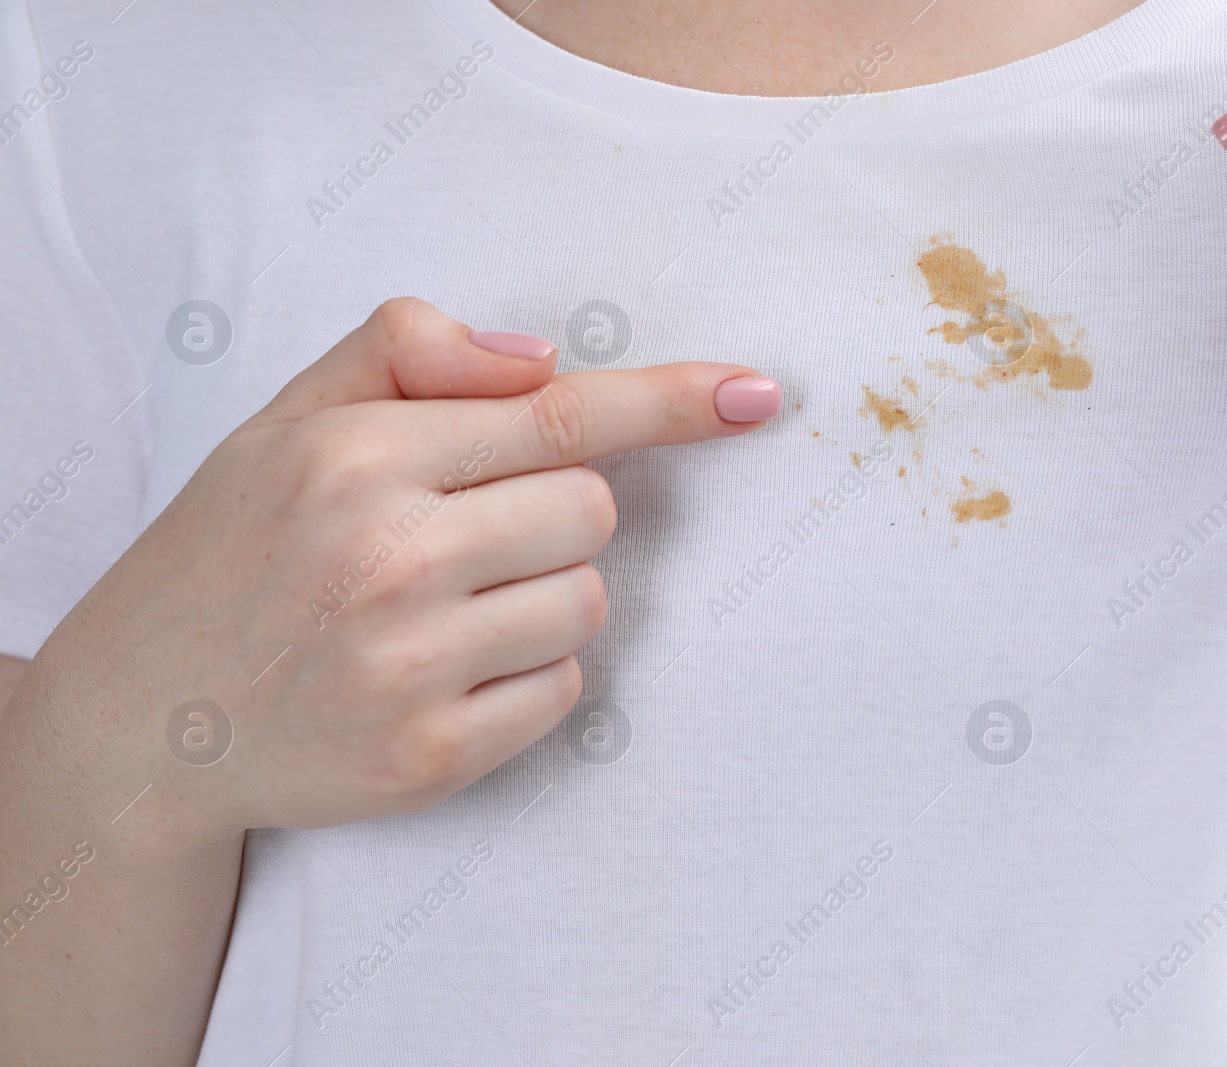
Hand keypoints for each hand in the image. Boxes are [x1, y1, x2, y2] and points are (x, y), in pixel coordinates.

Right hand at [31, 297, 777, 836]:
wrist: (147, 716)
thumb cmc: (235, 549)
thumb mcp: (290, 418)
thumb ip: (407, 351)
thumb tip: (543, 362)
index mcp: (360, 457)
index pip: (562, 418)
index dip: (672, 403)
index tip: (756, 396)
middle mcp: (388, 558)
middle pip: (595, 513)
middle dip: (556, 514)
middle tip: (468, 534)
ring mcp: (412, 667)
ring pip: (590, 604)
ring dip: (545, 595)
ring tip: (445, 606)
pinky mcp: (432, 756)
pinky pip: (565, 693)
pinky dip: (530, 675)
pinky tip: (446, 670)